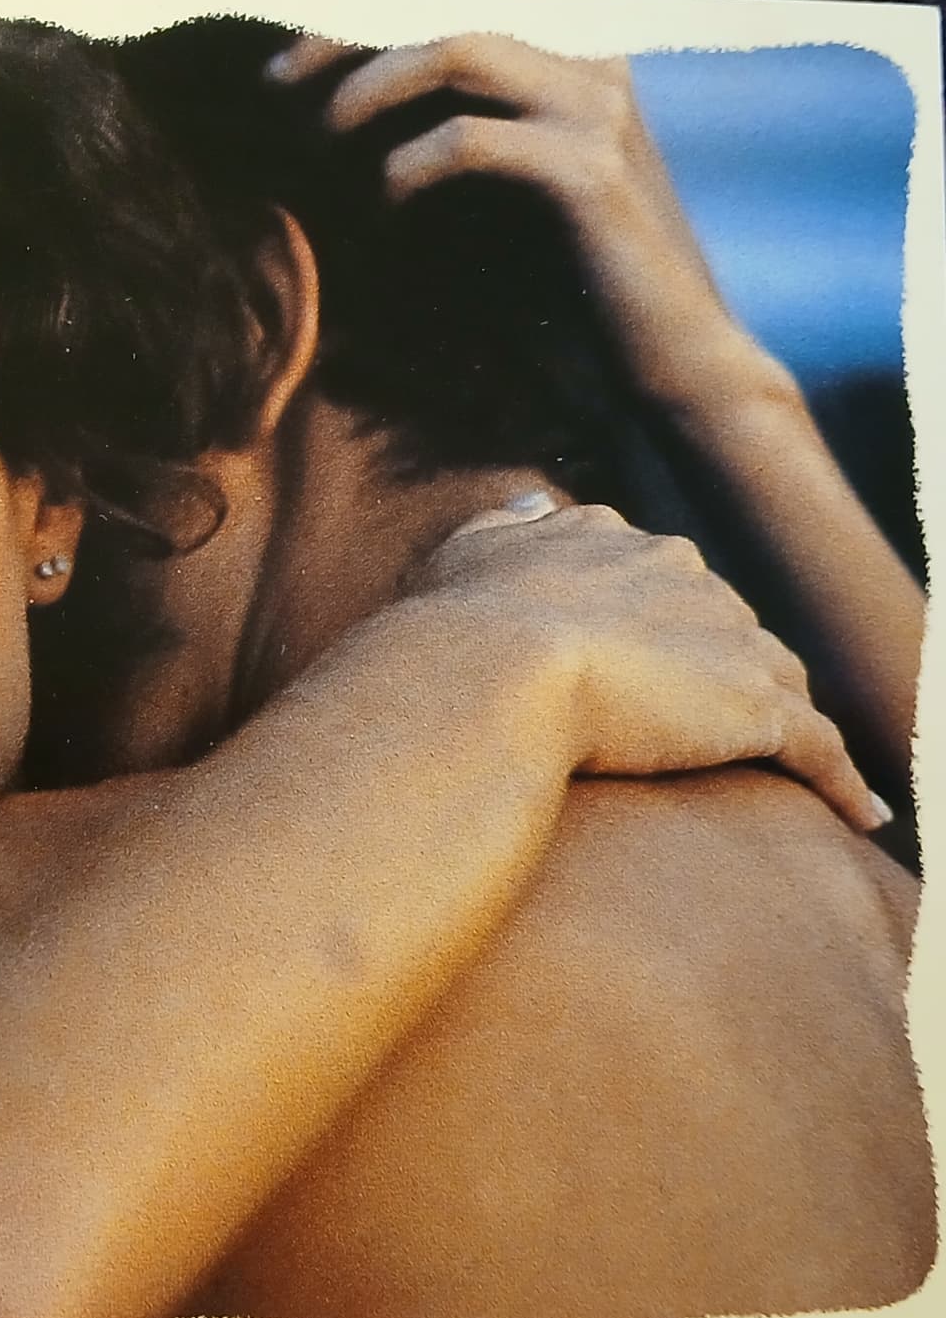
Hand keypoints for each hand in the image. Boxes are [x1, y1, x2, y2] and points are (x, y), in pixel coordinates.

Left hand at [267, 33, 786, 423]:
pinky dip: (412, 165)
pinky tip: (384, 203)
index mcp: (570, 76)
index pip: (452, 31)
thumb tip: (333, 146)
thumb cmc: (578, 305)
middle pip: (448, 25)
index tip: (279, 75)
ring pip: (461, 54)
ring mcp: (598, 113)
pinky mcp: (591, 173)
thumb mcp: (496, 219)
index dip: (358, 38)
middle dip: (350, 51)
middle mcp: (591, 73)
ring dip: (375, 89)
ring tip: (321, 136)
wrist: (670, 368)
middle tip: (275, 89)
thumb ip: (441, 169)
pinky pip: (473, 140)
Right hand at [403, 500, 887, 832]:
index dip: (665, 617)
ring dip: (787, 716)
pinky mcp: (756, 708)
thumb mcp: (464, 554)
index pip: (663, 577)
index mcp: (616, 541)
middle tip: (718, 717)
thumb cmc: (457, 625)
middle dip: (728, 665)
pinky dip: (842, 779)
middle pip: (728, 624)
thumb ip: (501, 527)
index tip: (662, 651)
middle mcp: (684, 575)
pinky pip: (818, 748)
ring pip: (778, 678)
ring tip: (798, 761)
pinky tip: (859, 813)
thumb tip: (529, 504)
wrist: (492, 672)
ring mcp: (727, 639)